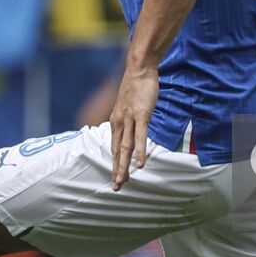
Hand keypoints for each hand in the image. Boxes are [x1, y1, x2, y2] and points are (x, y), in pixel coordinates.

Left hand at [109, 65, 159, 189]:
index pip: (114, 146)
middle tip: (116, 187)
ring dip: (124, 166)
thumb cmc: (137, 86)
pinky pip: (140, 136)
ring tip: (123, 181)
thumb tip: (133, 128)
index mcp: (116, 120)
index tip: (115, 177)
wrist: (139, 69)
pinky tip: (141, 164)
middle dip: (116, 170)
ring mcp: (129, 119)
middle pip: (117, 151)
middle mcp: (119, 122)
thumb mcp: (129, 104)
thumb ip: (130, 118)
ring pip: (126, 147)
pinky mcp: (141, 115)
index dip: (114, 163)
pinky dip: (140, 151)